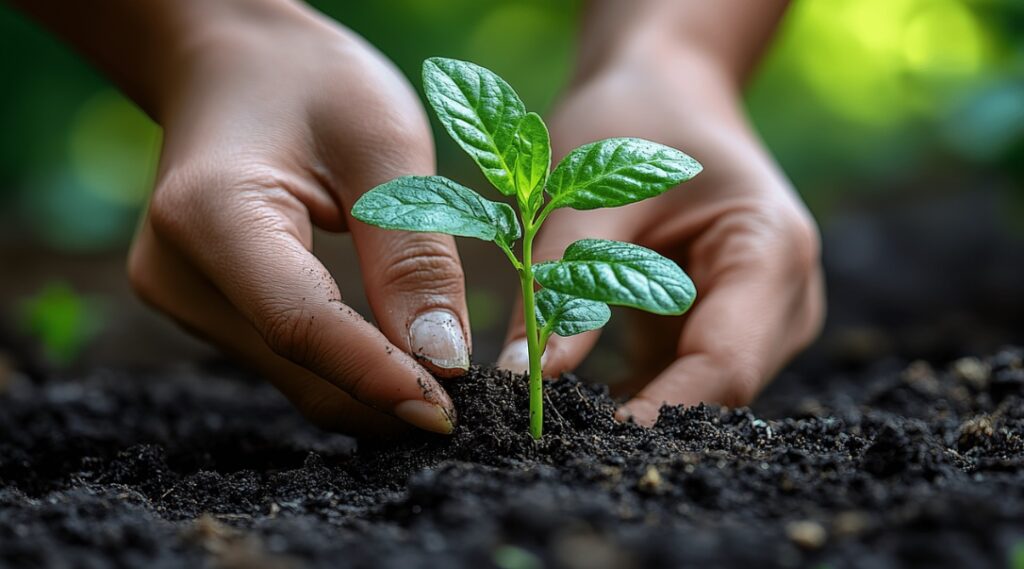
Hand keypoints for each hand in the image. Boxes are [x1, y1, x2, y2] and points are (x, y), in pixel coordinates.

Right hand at [127, 3, 468, 434]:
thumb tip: (444, 359)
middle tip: (472, 406)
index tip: (450, 413)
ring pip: (293, 375)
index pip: (301, 323)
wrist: (233, 65)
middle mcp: (176, 270)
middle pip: (297, 365)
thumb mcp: (382, 144)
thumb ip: (412, 251)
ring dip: (370, 388)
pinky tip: (400, 358)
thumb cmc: (312, 83)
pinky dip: (346, 366)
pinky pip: (286, 358)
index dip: (379, 376)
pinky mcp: (201, 308)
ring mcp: (179, 296)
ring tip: (446, 381)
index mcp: (212, 212)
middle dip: (385, 395)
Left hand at [498, 56, 824, 424]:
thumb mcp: (587, 192)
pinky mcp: (723, 327)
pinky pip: (683, 379)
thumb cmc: (633, 118)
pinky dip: (635, 394)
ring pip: (702, 394)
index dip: (660, 412)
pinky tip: (579, 404)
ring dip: (636, 411)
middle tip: (555, 440)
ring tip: (560, 425)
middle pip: (720, 389)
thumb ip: (560, 284)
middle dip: (644, 419)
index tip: (583, 441)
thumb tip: (520, 379)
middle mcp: (784, 295)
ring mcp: (760, 318)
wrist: (665, 89)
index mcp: (771, 248)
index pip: (725, 362)